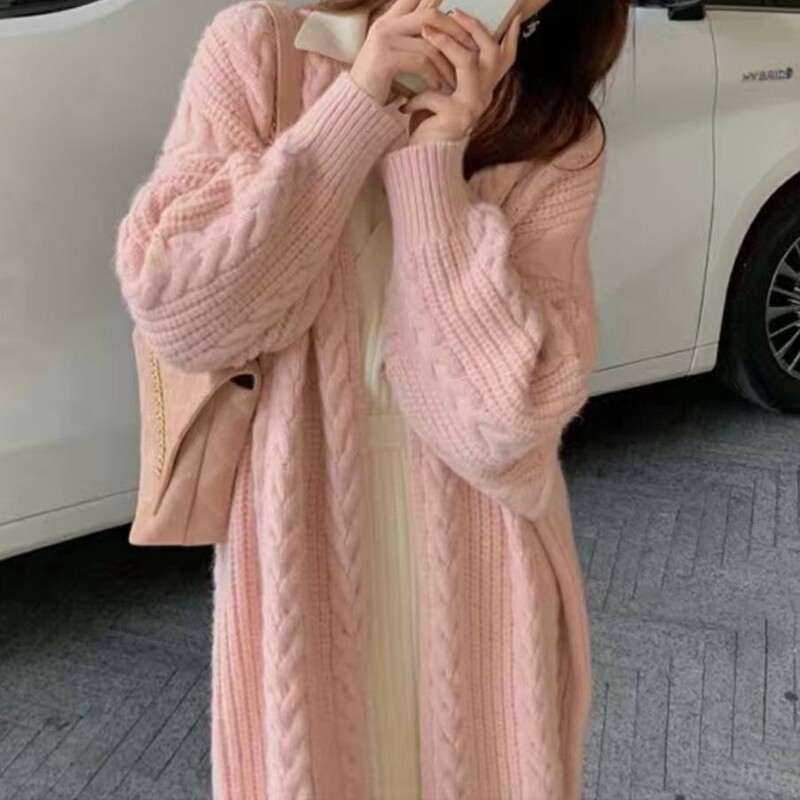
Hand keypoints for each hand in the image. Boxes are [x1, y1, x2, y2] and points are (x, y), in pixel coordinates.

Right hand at [349, 0, 478, 105]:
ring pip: (429, 40)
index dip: (438, 1)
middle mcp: (386, 24)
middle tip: (470, 51)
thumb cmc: (379, 84)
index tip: (462, 19)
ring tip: (456, 78)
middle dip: (455, 33)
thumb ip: (415, 40)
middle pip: (430, 14)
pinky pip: (420, 60)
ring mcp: (384, 39)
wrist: (357, 107)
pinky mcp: (384, 58)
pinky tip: (439, 87)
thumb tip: (443, 30)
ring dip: (447, 61)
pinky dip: (434, 74)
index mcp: (389, 19)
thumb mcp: (398, 56)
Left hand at [404, 9, 521, 145]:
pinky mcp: (457, 117)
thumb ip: (449, 68)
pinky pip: (436, 93)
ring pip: (467, 61)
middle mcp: (484, 96)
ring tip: (424, 34)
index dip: (510, 38)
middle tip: (452, 12)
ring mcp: (473, 106)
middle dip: (471, 27)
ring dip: (444, 43)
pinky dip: (416, 97)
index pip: (504, 58)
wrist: (424, 159)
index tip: (512, 16)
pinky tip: (402, 106)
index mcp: (484, 88)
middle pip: (489, 51)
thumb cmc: (430, 121)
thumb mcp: (442, 89)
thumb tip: (442, 28)